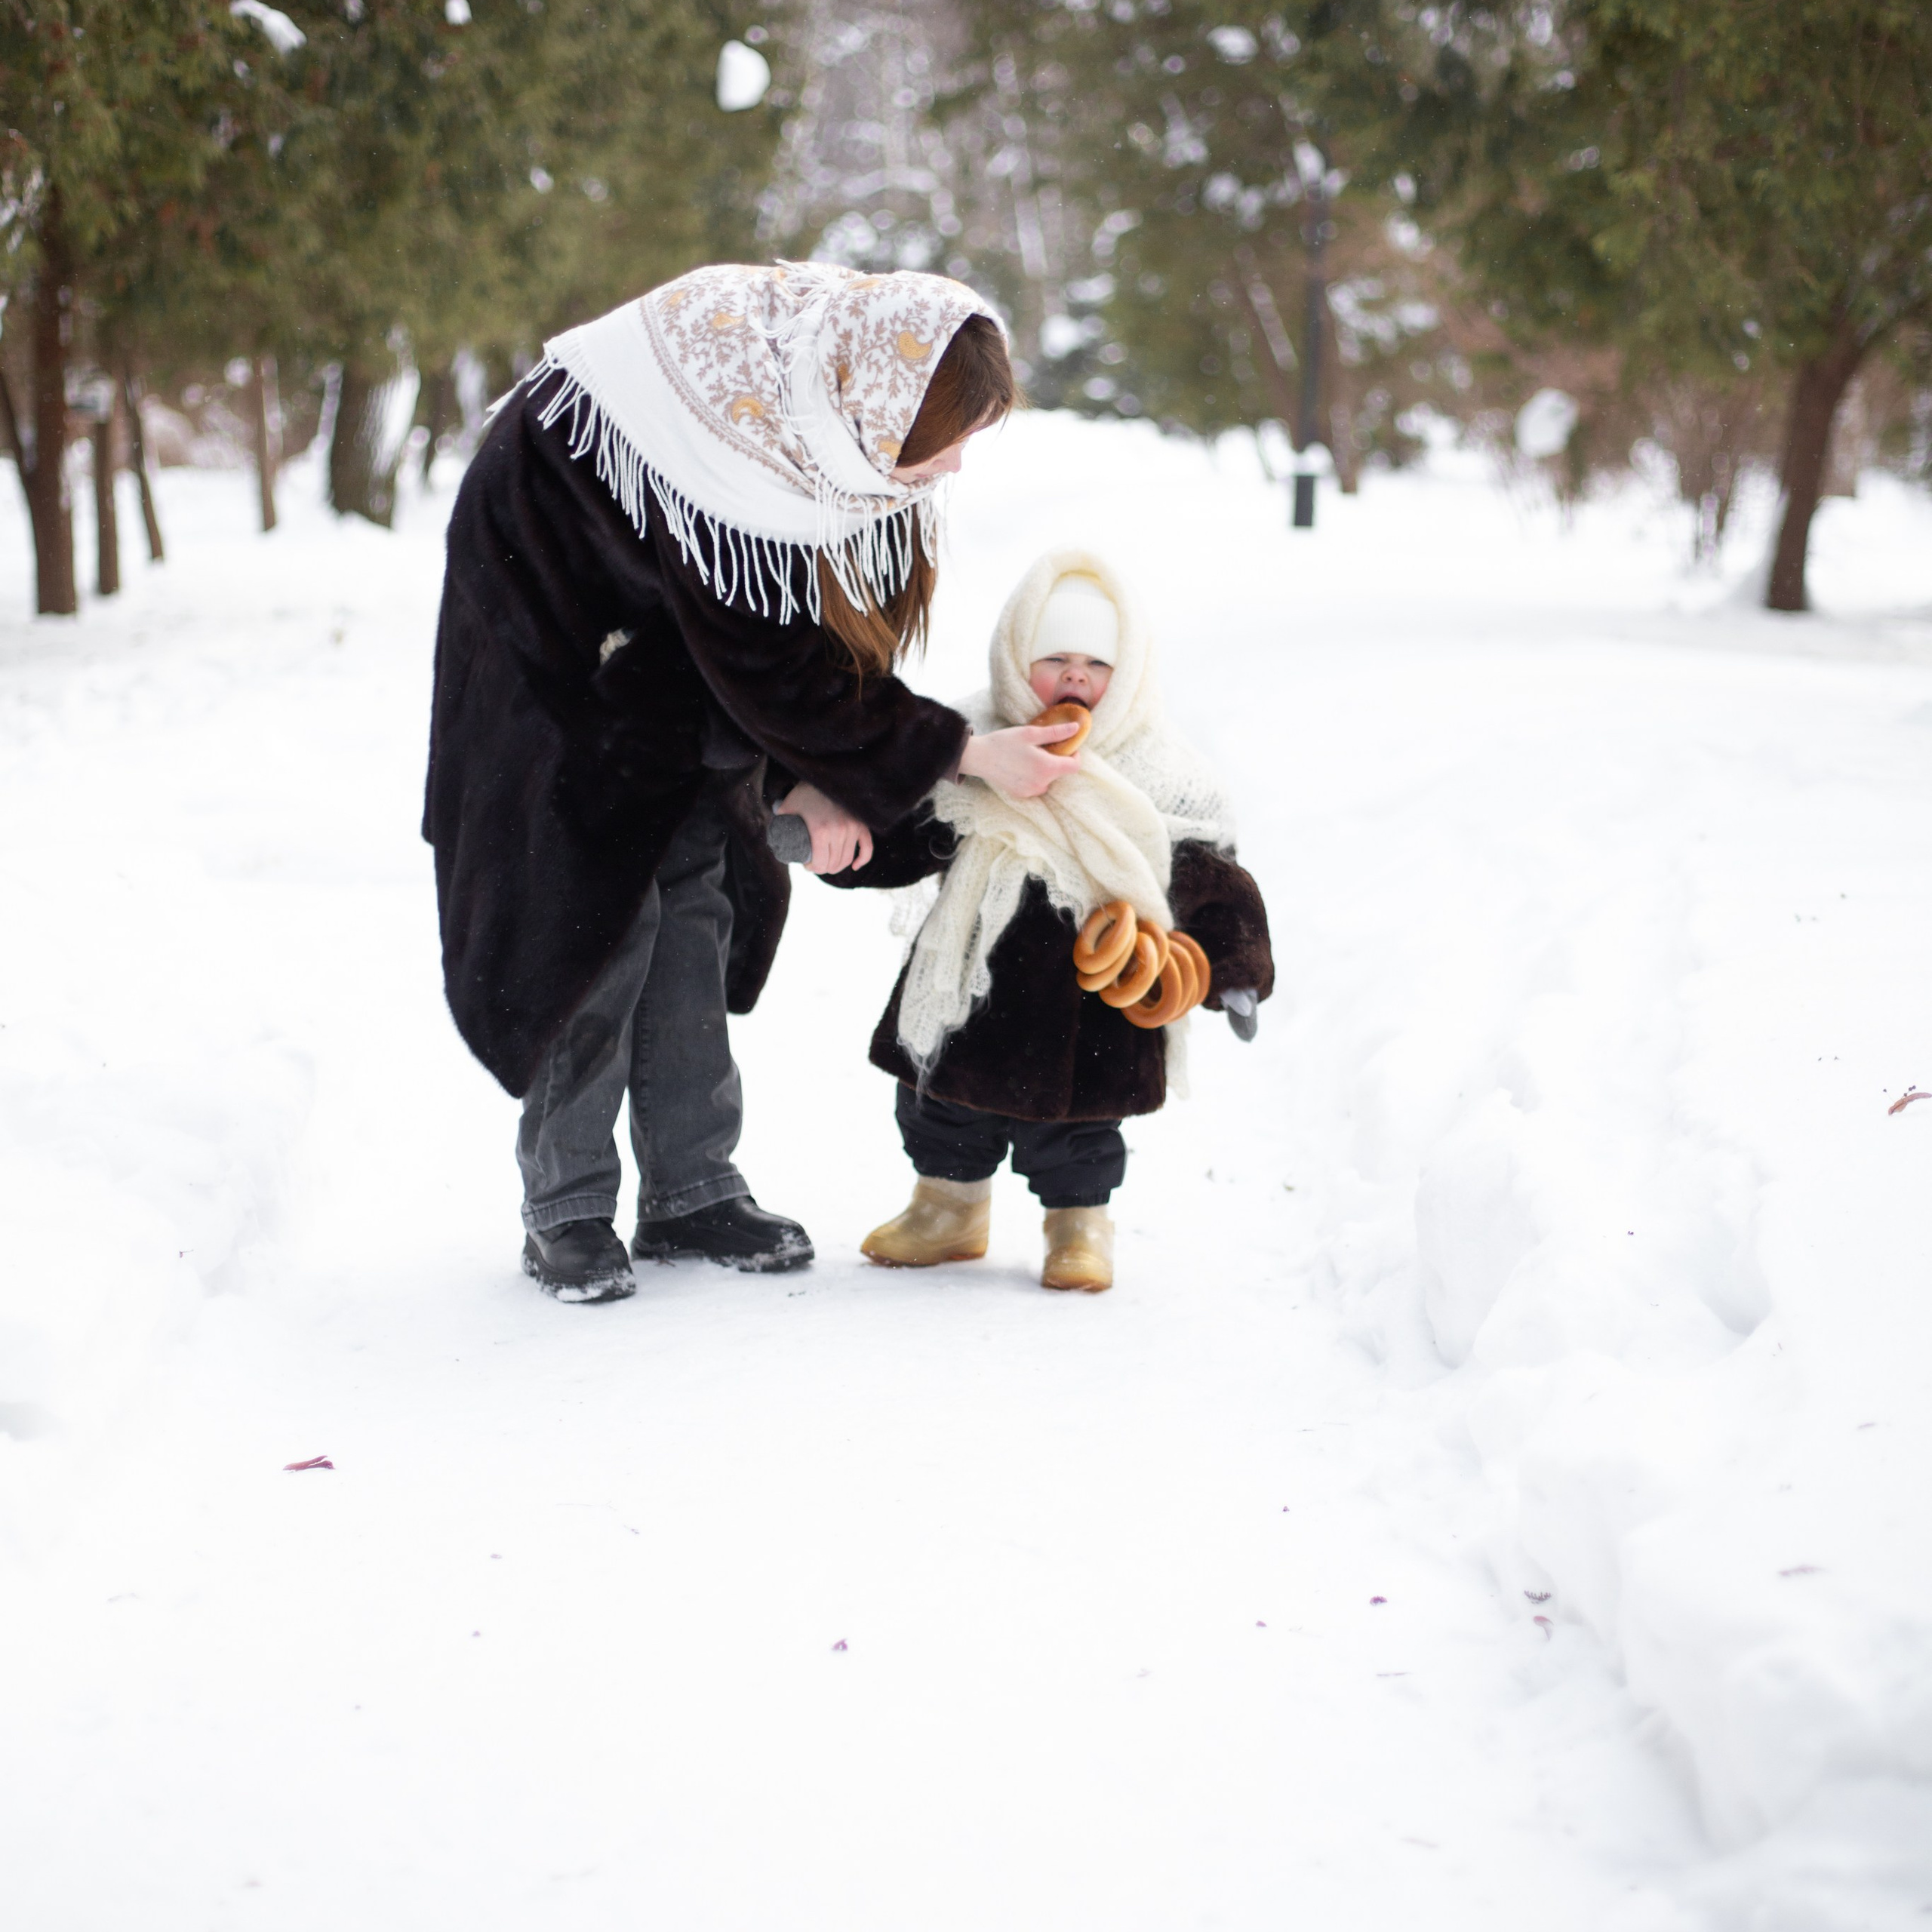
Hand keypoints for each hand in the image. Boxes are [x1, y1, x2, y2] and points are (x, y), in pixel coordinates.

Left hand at [776, 782, 872, 873]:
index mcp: (820, 831)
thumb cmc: (803, 793)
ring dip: (837, 866)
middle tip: (815, 863)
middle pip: (834, 863)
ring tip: (828, 863)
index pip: (820, 863)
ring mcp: (853, 828)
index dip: (812, 868)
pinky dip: (862, 859)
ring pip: (847, 858)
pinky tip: (854, 866)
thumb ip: (779, 825)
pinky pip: (867, 848)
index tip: (807, 865)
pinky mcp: (861, 824)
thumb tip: (774, 842)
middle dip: (823, 868)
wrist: (823, 776)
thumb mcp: (787, 808)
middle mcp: (839, 831)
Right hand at [957, 722, 1082, 798]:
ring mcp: (1031, 791)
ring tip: (1029, 756)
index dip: (1075, 755)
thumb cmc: (1004, 742)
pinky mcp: (1021, 794)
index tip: (1067, 746)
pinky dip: (1034, 776)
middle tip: (1042, 747)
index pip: (1074, 767)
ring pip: (1049, 779)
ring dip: (1045, 769)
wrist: (979, 757)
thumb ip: (1056, 733)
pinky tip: (1021, 766)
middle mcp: (1042, 784)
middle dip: (1057, 759)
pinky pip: (1036, 785)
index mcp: (1047, 767)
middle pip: (1061, 772)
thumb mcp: (1031, 733)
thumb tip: (1076, 729)